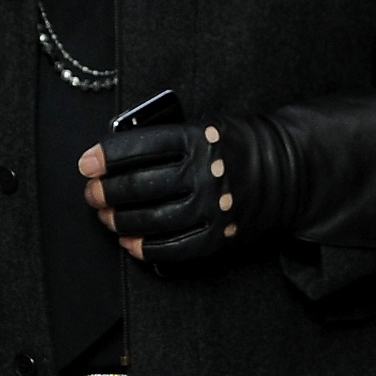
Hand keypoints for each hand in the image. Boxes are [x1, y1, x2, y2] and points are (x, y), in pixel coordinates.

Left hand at [80, 114, 298, 268]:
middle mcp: (204, 173)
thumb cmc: (235, 146)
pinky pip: (174, 248)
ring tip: (106, 216)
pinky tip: (129, 243)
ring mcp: (213, 207)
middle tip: (92, 194)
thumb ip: (165, 139)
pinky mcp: (220, 236)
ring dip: (119, 220)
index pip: (139, 147)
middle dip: (106, 192)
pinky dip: (145, 248)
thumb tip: (113, 157)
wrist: (289, 171)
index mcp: (197, 139)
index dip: (106, 156)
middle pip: (139, 186)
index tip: (87, 164)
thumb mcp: (204, 127)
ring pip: (152, 219)